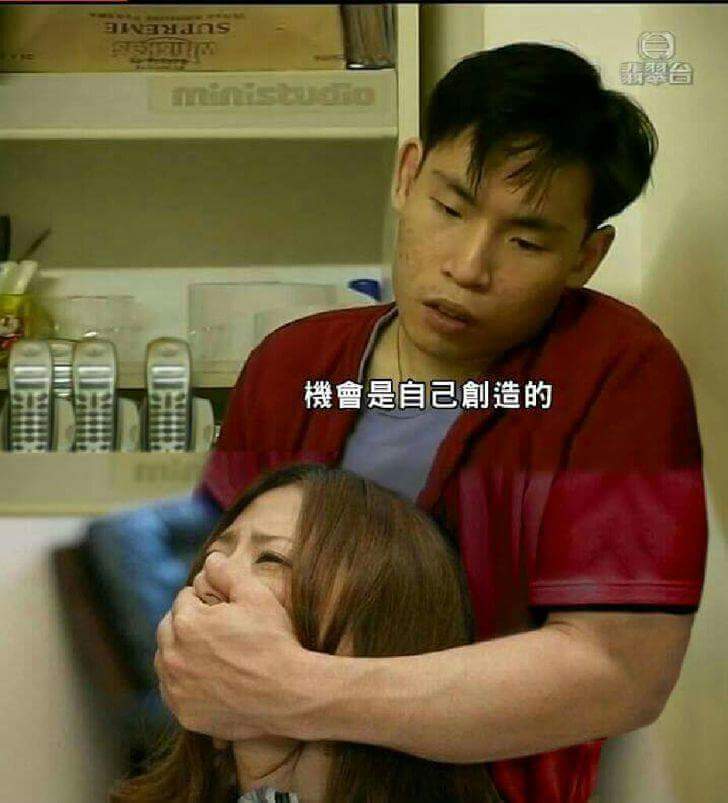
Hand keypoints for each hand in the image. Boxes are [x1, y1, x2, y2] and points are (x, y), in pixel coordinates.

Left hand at [155, 551, 307, 740]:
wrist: (290, 695)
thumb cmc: (274, 642)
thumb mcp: (256, 596)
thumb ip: (227, 573)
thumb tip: (210, 558)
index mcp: (186, 623)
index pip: (183, 599)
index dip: (205, 599)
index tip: (224, 609)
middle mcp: (172, 656)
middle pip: (168, 628)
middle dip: (187, 623)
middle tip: (217, 628)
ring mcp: (176, 689)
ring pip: (165, 660)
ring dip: (180, 651)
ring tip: (210, 652)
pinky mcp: (184, 714)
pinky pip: (172, 691)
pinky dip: (183, 682)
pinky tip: (207, 678)